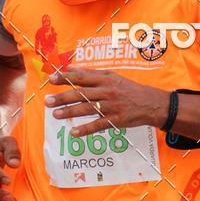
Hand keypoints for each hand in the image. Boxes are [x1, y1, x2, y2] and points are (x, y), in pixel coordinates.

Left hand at [46, 67, 167, 137]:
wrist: (150, 103)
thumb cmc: (128, 89)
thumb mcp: (112, 76)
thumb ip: (91, 72)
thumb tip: (70, 67)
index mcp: (105, 79)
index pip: (82, 77)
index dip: (65, 78)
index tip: (51, 79)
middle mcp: (107, 91)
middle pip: (81, 94)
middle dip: (63, 97)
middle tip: (48, 101)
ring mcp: (111, 106)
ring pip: (87, 109)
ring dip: (70, 112)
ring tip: (55, 115)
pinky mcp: (116, 120)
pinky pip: (98, 125)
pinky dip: (85, 129)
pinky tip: (73, 133)